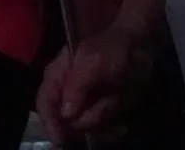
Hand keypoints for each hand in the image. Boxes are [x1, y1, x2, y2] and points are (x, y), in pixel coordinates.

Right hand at [37, 25, 152, 144]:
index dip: (49, 121)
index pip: (45, 102)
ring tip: (117, 102)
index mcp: (57, 77)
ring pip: (87, 126)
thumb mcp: (93, 63)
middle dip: (86, 120)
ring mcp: (85, 104)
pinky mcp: (102, 110)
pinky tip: (122, 121)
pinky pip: (104, 129)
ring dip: (103, 120)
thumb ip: (76, 86)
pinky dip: (113, 129)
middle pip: (66, 121)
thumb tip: (65, 114)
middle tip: (106, 110)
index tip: (60, 139)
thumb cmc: (111, 49)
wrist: (139, 46)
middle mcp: (67, 93)